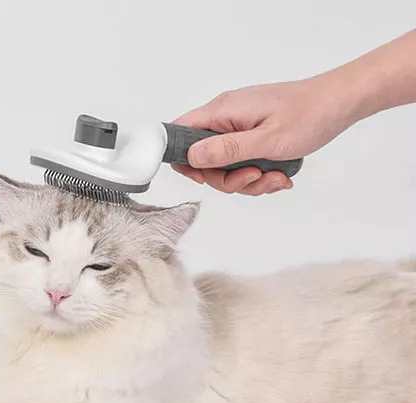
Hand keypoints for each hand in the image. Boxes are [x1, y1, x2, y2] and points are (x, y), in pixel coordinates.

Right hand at [172, 76, 354, 194]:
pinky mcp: (251, 138)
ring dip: (248, 181)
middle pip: (204, 160)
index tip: (205, 177)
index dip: (184, 160)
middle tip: (252, 177)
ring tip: (274, 177)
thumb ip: (227, 150)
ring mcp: (238, 129)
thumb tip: (191, 156)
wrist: (339, 104)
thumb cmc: (309, 115)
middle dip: (227, 179)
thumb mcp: (267, 140)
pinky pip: (242, 165)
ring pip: (225, 168)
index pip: (180, 133)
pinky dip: (259, 177)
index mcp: (223, 112)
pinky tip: (279, 175)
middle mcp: (226, 119)